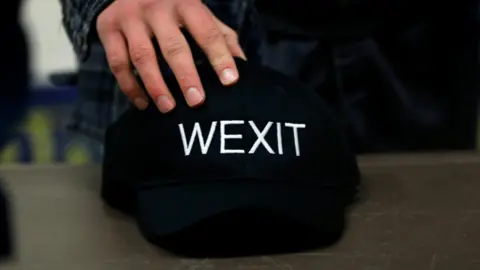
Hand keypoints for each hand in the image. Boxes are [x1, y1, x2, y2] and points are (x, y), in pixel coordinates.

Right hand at [96, 0, 245, 112]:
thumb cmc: (174, 7)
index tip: (230, 81)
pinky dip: (130, 86)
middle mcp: (157, 8)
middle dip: (186, 75)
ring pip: (142, 56)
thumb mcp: (198, 14)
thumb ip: (220, 36)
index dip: (220, 57)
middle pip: (173, 46)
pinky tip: (143, 103)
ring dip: (156, 85)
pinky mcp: (107, 28)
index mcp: (186, 3)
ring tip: (169, 108)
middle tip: (197, 102)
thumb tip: (243, 64)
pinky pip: (117, 63)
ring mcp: (130, 18)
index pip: (207, 32)